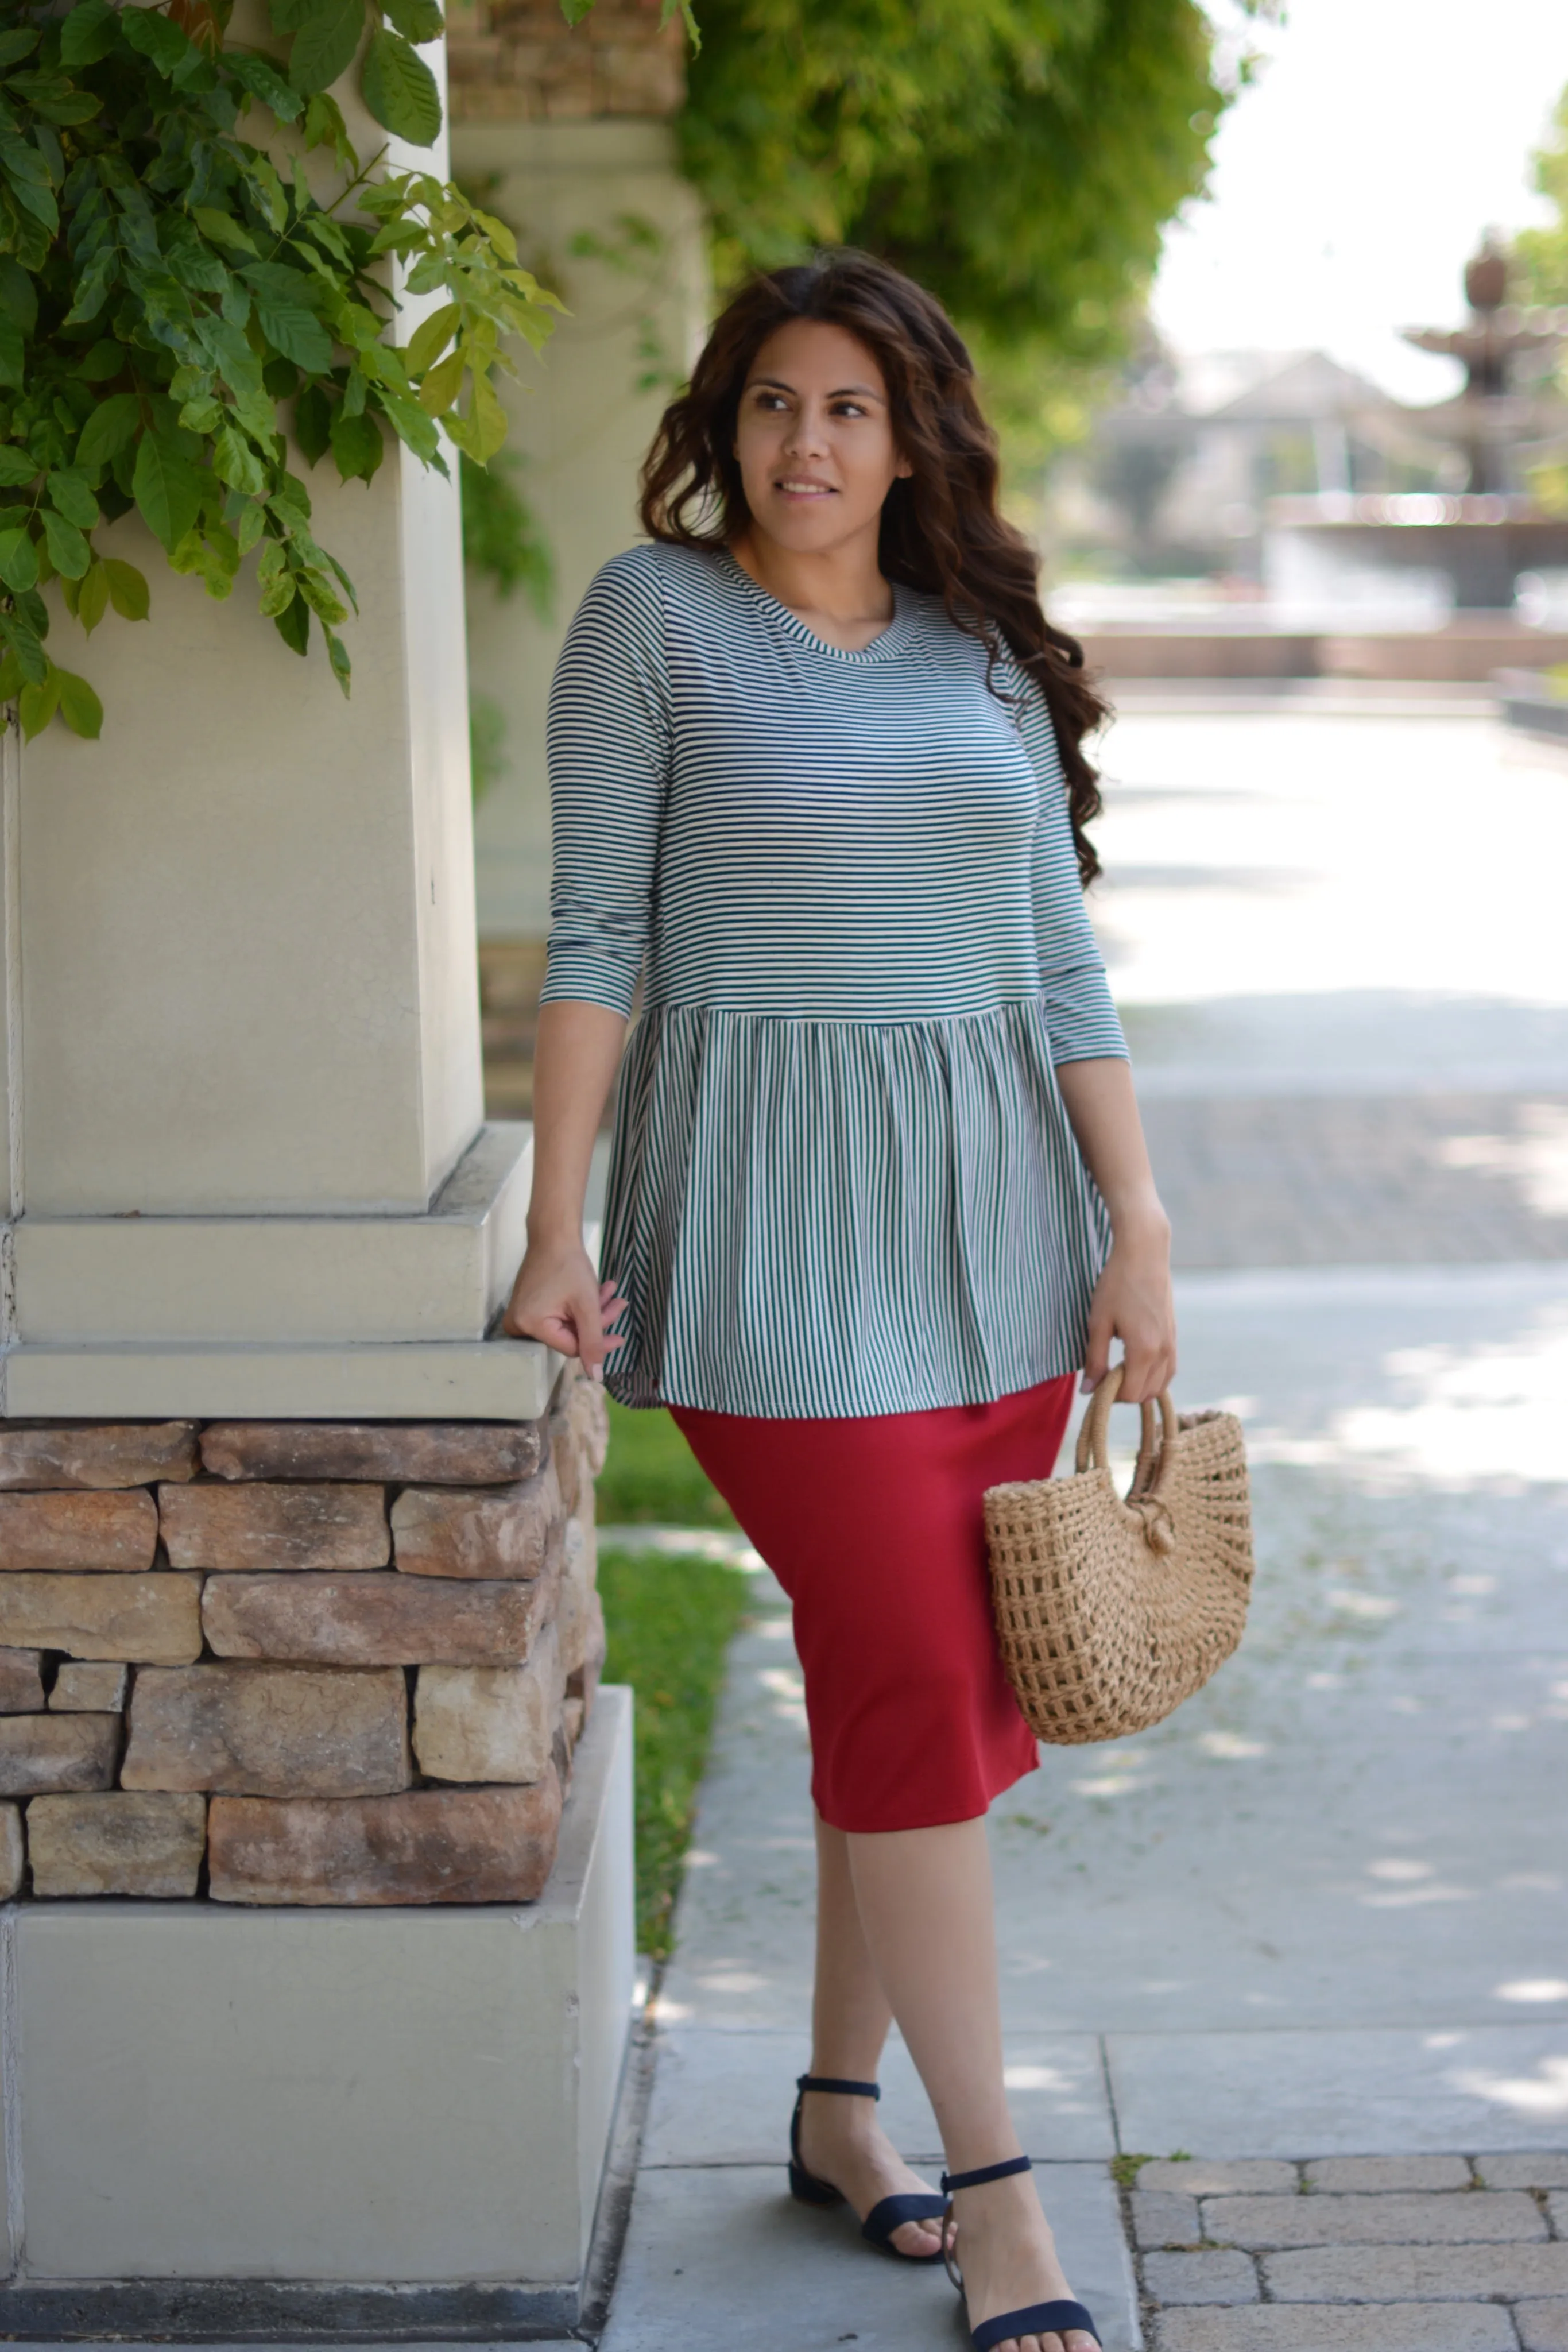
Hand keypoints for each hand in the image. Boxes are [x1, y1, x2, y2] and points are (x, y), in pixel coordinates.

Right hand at [502, 1235, 626, 1382]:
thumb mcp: (587, 1305)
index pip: (572, 1348)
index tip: (620, 1335)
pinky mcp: (528, 1307)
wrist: (553, 1234)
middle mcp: (519, 1325)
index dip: (598, 1342)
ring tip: (611, 1294)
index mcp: (530, 1325)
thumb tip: (596, 1376)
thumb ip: (593, 1341)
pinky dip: (579, 1306)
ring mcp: (522, 1315)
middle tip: (618, 1304)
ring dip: (592, 1311)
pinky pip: (559, 1315)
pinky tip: (599, 1291)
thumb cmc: (568, 1264)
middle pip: (571, 1336)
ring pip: (568, 1325)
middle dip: (597, 1321)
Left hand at [1082, 1216, 1175, 1404]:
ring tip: (1118, 1367)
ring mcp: (1172, 1344)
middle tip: (1104, 1374)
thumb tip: (1088, 1390)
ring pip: (1160, 1384)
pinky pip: (1168, 1369)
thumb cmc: (1117, 1284)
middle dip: (1124, 1392)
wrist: (1144, 1254)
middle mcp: (1164, 1352)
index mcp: (1144, 1350)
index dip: (1111, 1395)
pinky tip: (1135, 1362)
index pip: (1131, 1394)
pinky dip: (1153, 1375)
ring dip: (1140, 1385)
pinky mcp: (1174, 1335)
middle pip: (1146, 1394)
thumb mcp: (1098, 1322)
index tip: (1095, 1380)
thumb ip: (1094, 1359)